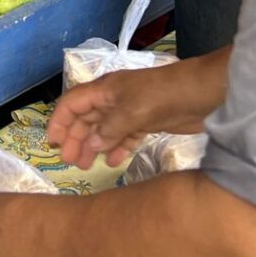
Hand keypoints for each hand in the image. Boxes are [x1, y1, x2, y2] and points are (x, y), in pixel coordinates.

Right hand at [47, 54, 222, 168]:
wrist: (202, 93)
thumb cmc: (162, 95)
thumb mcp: (131, 111)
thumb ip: (108, 129)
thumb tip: (89, 145)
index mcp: (104, 90)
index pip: (72, 103)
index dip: (60, 121)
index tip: (53, 144)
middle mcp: (113, 99)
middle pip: (86, 118)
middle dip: (75, 138)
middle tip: (69, 162)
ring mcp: (130, 111)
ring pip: (103, 130)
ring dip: (93, 146)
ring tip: (86, 166)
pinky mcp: (146, 122)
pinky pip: (124, 136)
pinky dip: (117, 148)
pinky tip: (113, 161)